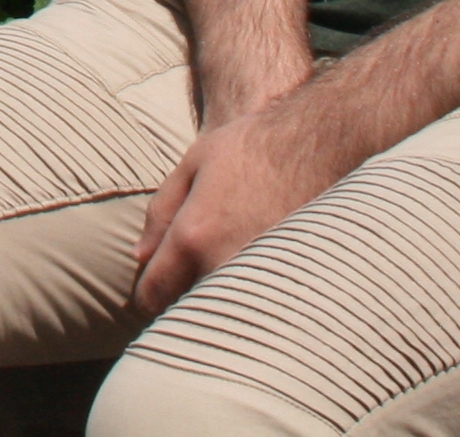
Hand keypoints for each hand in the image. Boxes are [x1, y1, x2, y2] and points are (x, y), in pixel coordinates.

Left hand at [132, 79, 371, 308]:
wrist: (318, 146)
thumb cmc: (251, 148)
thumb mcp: (193, 165)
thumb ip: (161, 212)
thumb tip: (140, 257)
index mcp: (193, 236)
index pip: (154, 296)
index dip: (149, 295)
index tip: (157, 288)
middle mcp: (225, 264)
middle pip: (188, 313)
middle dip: (182, 302)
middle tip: (192, 280)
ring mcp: (262, 277)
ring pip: (225, 313)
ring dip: (218, 303)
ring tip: (225, 276)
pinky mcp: (294, 281)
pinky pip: (261, 305)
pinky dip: (254, 300)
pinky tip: (257, 278)